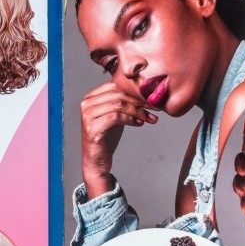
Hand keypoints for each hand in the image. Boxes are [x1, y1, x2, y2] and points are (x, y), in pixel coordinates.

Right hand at [80, 82, 157, 197]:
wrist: (97, 160)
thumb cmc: (107, 136)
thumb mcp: (116, 115)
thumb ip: (124, 103)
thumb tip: (147, 94)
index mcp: (91, 97)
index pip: (116, 85)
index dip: (136, 91)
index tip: (153, 98)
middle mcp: (87, 103)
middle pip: (119, 94)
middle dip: (141, 101)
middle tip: (156, 108)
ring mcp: (88, 115)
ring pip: (119, 105)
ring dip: (139, 111)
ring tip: (151, 118)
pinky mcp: (93, 128)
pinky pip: (116, 117)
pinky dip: (131, 119)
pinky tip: (140, 123)